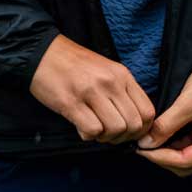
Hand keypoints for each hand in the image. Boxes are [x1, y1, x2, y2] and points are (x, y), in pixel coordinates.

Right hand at [28, 33, 156, 144]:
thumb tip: (134, 124)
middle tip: (109, 134)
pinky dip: (89, 135)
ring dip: (106, 137)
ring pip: (115, 129)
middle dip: (123, 137)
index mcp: (122, 75)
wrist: (43, 53)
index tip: (129, 133)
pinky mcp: (71, 102)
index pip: (148, 112)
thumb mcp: (107, 71)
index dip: (141, 130)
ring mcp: (91, 92)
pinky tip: (81, 127)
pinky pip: (92, 130)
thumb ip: (122, 93)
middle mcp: (111, 82)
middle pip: (134, 124)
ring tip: (95, 129)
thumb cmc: (75, 66)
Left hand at [136, 56, 191, 175]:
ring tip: (150, 139)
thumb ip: (165, 126)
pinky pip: (191, 148)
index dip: (159, 158)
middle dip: (163, 157)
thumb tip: (144, 144)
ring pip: (187, 159)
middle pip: (186, 166)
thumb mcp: (188, 102)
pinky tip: (162, 135)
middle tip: (142, 145)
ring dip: (168, 152)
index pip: (185, 162)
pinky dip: (175, 144)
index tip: (140, 149)